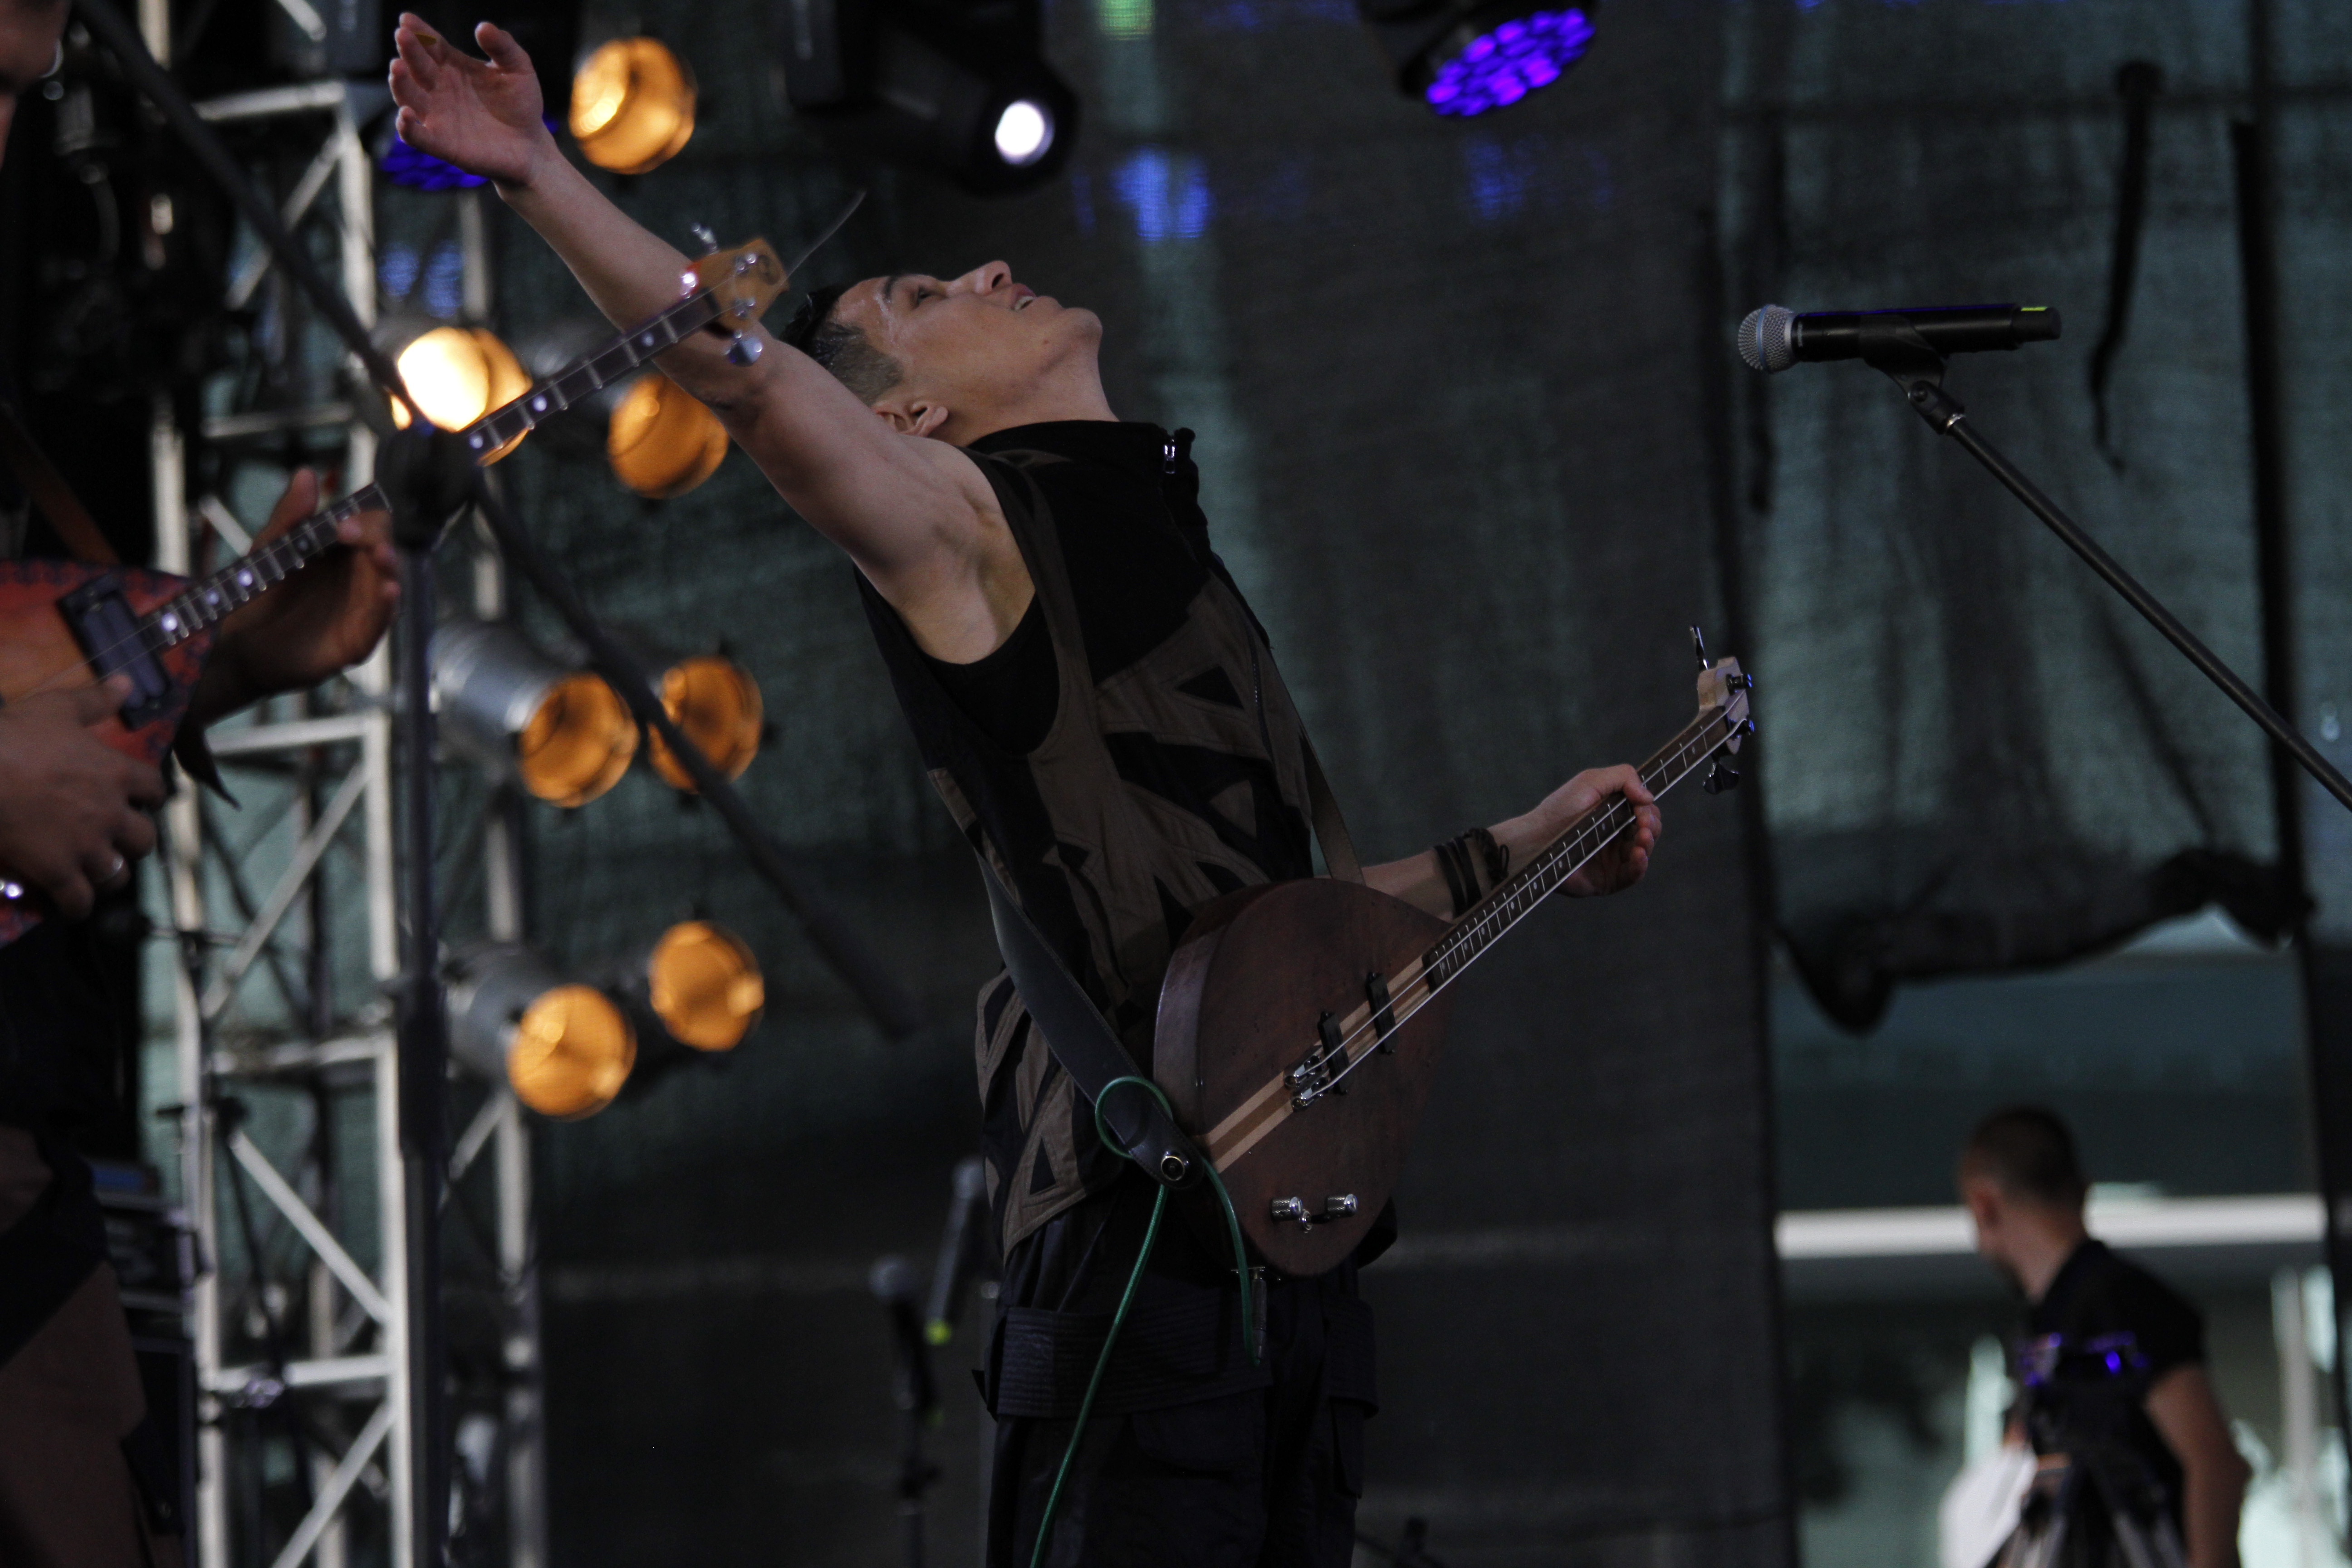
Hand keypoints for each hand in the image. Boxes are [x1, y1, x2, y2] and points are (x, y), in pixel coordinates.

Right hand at [0, 678, 163, 920]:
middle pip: (145, 839)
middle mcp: (111, 813)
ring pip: (118, 874)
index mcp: (117, 773)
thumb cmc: (12, 736)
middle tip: (119, 841)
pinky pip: (80, 901)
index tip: (143, 801)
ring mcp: (86, 846)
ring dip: (110, 875)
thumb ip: (94, 700)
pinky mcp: (57, 871)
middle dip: (134, 842)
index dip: (151, 796)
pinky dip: (79, 907)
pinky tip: (73, 906)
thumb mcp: (55, 708)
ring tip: (99, 873)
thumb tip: (127, 683)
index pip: (156, 789)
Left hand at [190, 470, 398, 725]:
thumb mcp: (268, 550)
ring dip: (388, 568)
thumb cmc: (255, 595)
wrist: (236, 645)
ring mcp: (361, 609)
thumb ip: (289, 516)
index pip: (368, 526)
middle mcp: (358, 577)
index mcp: (340, 551)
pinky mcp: (357, 641)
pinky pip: (379, 624)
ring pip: (388, 583)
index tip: (343, 524)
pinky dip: (386, 607)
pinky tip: (389, 591)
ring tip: (382, 555)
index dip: (363, 520)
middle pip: (383, 550)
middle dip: (375, 540)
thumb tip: (306, 473)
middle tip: (355, 536)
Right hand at [388, 14, 555, 188]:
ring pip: (409, 98)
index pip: (432, 45)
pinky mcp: (443, 145)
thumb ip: (503, 46)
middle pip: (417, 67)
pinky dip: (407, 128)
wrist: (531, 145)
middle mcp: (439, 89)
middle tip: (402, 35)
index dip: (419, 32)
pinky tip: (405, 115)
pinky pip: (419, 137)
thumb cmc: (521, 103)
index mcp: (453, 66)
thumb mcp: (518, 69)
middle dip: (408, 51)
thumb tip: (484, 27)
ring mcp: (438, 116)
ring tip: (398, 67)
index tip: (407, 19)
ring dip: (401, 83)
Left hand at [1508, 763, 1659, 897]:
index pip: (1645, 813)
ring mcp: (1614, 860)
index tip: (1642, 808)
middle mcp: (1617, 837)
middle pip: (1649, 832)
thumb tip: (1649, 796)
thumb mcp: (1591, 781)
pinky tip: (1639, 855)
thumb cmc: (1560, 809)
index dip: (1649, 811)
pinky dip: (1641, 866)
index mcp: (1615, 815)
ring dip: (1648, 844)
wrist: (1537, 838)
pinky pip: (1632, 876)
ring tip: (1642, 837)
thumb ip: (1624, 777)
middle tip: (1642, 823)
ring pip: (1644, 852)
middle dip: (1651, 826)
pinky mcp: (1608, 879)